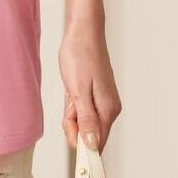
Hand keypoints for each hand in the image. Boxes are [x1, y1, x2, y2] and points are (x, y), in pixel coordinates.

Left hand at [59, 20, 121, 154]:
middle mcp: (110, 109)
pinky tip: (71, 89)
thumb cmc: (80, 56)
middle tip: (68, 102)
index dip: (81, 145)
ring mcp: (104, 102)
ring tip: (70, 91)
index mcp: (108, 110)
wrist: (83, 31)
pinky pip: (82, 109)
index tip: (69, 135)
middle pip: (88, 134)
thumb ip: (86, 120)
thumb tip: (92, 146)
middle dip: (72, 124)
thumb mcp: (78, 91)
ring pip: (83, 121)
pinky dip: (73, 102)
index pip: (97, 144)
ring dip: (71, 111)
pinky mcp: (97, 95)